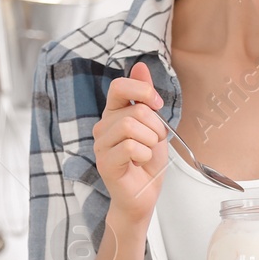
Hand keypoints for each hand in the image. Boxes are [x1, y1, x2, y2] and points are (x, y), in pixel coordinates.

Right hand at [92, 61, 169, 229]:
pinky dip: (144, 155)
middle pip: (134, 111)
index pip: (119, 87)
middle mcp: (103, 127)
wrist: (144, 194)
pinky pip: (129, 147)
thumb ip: (145, 96)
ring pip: (130, 127)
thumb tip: (140, 66)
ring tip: (146, 153)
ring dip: (150, 141)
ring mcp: (101, 145)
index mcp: (114, 114)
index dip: (142, 91)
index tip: (157, 104)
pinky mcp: (105, 163)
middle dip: (155, 126)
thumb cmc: (147, 162)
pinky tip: (140, 163)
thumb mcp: (153, 124)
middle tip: (153, 142)